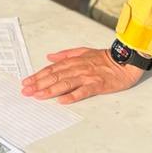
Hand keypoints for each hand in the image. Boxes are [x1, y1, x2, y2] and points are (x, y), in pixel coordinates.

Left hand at [21, 46, 144, 104]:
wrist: (125, 61)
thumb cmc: (105, 59)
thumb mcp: (84, 51)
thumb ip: (66, 54)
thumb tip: (50, 57)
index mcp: (74, 60)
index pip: (52, 69)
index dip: (38, 75)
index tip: (26, 82)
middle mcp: (79, 68)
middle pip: (55, 76)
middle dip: (39, 84)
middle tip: (26, 91)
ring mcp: (88, 76)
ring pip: (66, 83)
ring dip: (50, 90)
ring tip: (38, 96)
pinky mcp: (97, 85)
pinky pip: (83, 91)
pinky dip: (72, 96)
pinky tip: (62, 101)